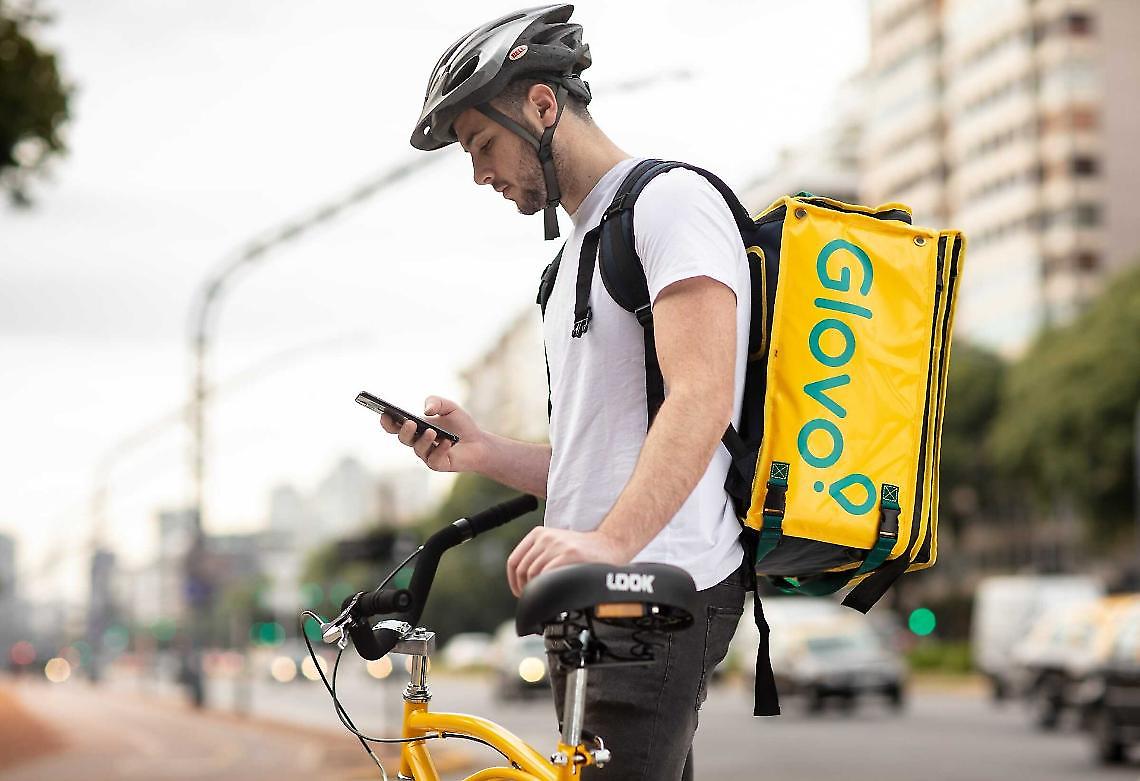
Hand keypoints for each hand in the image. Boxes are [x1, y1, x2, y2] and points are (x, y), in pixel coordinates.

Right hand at [379, 396, 486, 472]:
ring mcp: (426, 454)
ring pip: (418, 449)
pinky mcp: (437, 464)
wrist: (480, 443)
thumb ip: (437, 402)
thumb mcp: (450, 407)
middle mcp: (418, 442)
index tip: (384, 413)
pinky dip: (441, 449)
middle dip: (404, 430)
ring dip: (423, 440)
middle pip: (404, 438)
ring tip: (432, 432)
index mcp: (416, 428)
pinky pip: (434, 459)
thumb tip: (425, 410)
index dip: (387, 421)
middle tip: (410, 423)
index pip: (395, 426)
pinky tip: (448, 442)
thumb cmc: (461, 425)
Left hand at [506, 527, 634, 596]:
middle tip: (535, 599)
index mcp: (539, 534)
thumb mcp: (555, 546)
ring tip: (546, 597)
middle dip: (525, 589)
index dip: (514, 582)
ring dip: (536, 590)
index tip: (520, 593)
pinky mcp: (569, 554)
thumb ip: (537, 557)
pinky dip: (546, 588)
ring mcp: (557, 545)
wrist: (609, 544)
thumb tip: (520, 583)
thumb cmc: (582, 552)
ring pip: (533, 574)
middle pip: (522, 570)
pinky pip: (547, 575)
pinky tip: (553, 594)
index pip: (513, 561)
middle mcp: (546, 537)